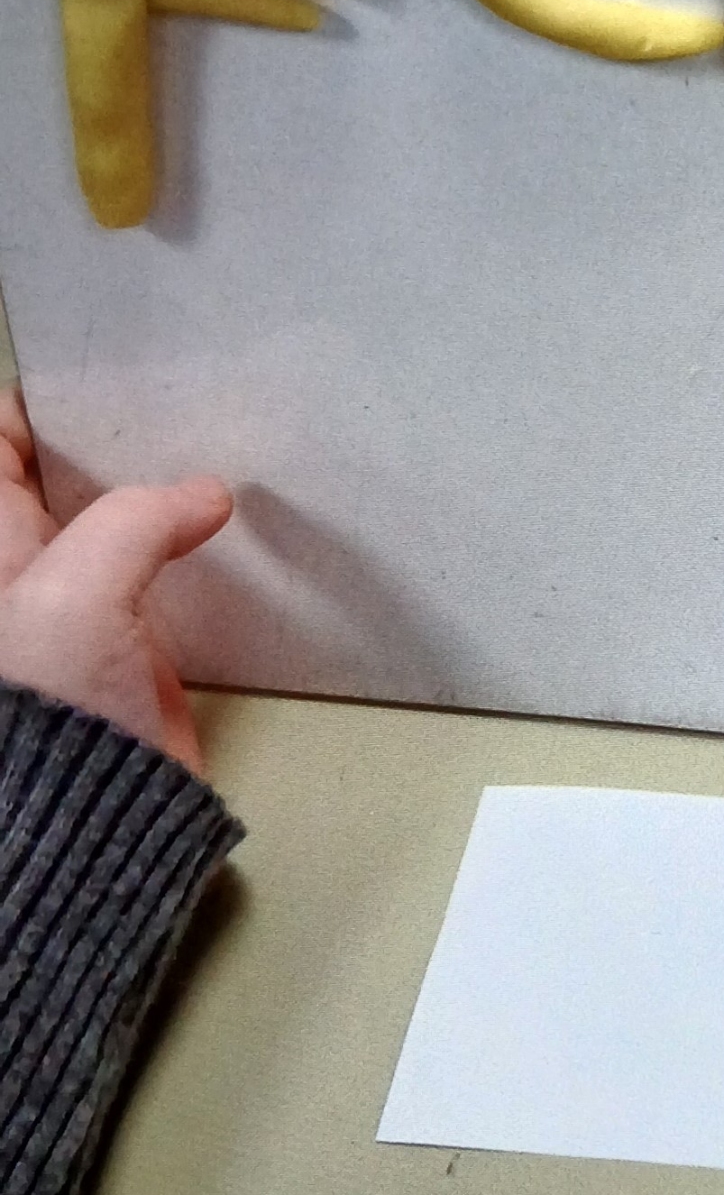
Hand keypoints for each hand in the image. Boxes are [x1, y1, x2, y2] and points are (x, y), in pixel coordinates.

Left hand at [0, 383, 231, 771]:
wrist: (83, 825)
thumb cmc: (46, 708)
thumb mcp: (75, 590)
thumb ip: (137, 522)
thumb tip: (204, 494)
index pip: (0, 444)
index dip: (40, 404)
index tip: (103, 370)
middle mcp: (26, 568)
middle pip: (63, 476)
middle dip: (113, 440)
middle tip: (176, 401)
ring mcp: (81, 608)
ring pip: (118, 523)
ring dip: (160, 491)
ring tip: (214, 448)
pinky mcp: (131, 647)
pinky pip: (160, 575)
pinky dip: (191, 546)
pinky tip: (230, 525)